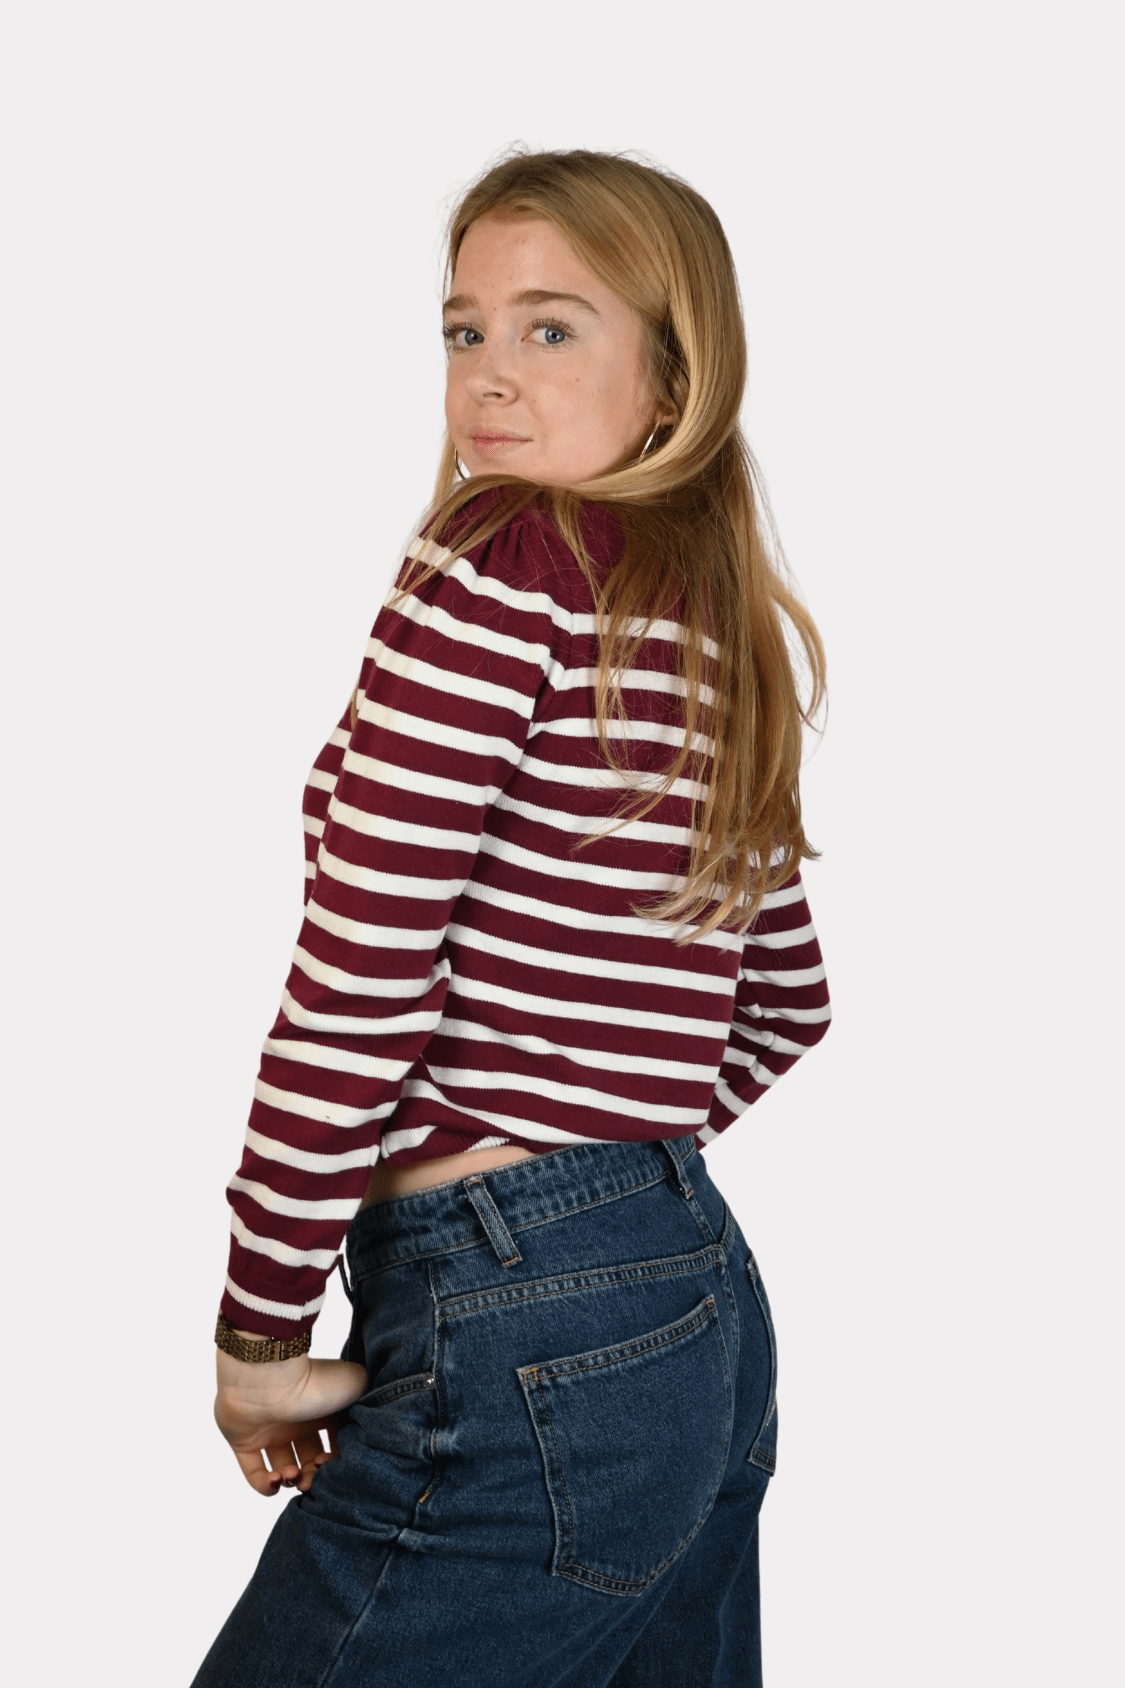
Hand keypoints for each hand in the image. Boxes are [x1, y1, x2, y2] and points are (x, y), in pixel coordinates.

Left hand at [215, 1341, 367, 1495]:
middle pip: (308, 1460)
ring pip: (283, 1468)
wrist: (270, 1376)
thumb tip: (364, 1431)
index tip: (330, 1461)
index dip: (334, 1460)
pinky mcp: (244, 1442)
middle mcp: (296, 1421)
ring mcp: (269, 1432)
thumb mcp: (356, 1385)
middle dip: (313, 1474)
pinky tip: (276, 1480)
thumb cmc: (315, 1380)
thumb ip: (365, 1406)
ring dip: (291, 1480)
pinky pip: (254, 1472)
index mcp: (321, 1409)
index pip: (332, 1444)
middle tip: (311, 1477)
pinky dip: (265, 1485)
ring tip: (291, 1474)